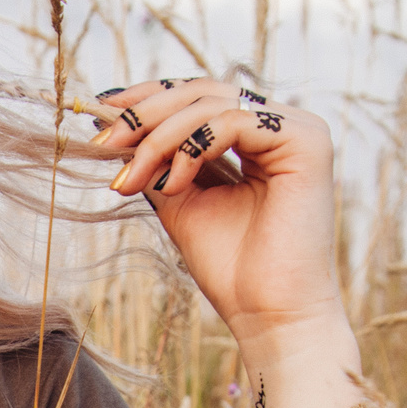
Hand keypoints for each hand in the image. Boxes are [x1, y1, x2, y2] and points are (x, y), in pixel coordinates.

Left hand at [91, 78, 344, 352]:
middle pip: (202, 91)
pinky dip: (193, 148)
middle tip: (103, 144)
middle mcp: (281, 125)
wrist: (268, 316)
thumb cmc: (231, 269)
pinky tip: (174, 185)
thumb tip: (117, 132)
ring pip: (212, 103)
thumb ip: (160, 163)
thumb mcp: (181, 203)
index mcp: (256, 136)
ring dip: (158, 139)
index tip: (99, 113)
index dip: (147, 97)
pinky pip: (233, 121)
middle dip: (144, 115)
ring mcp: (298, 130)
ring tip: (130, 180)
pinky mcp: (307, 143)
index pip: (198, 96)